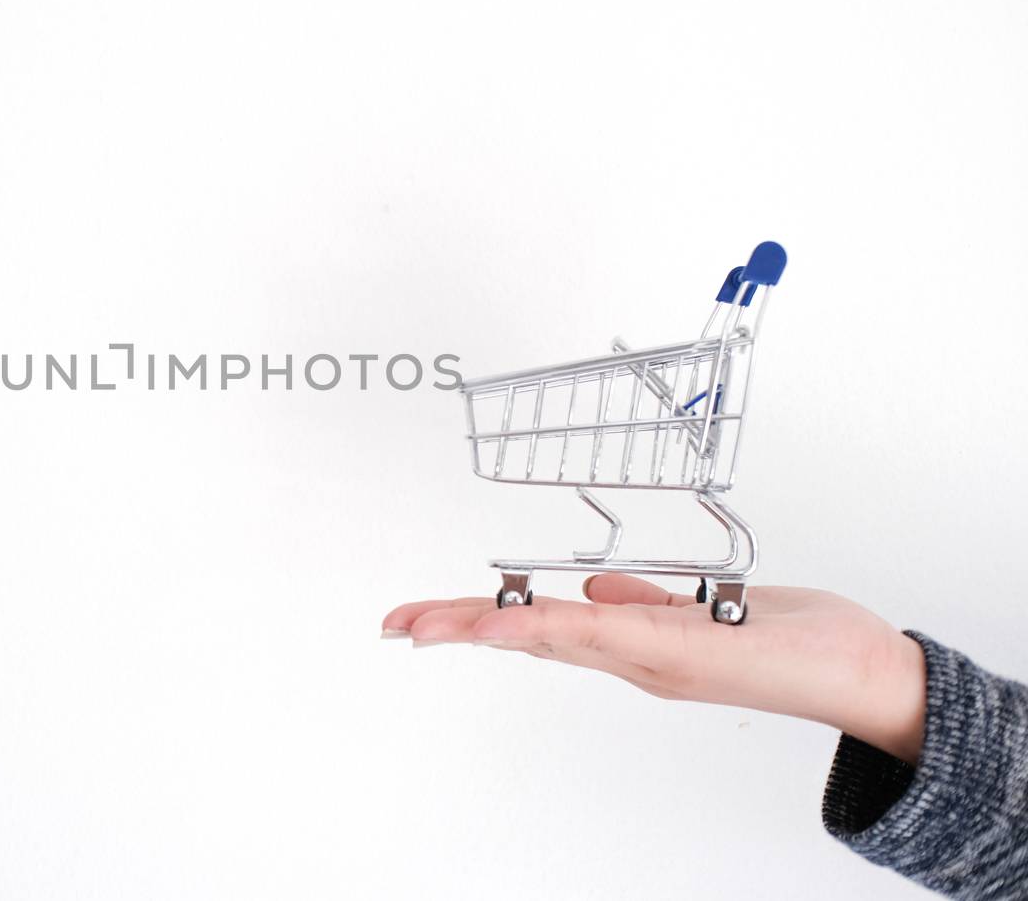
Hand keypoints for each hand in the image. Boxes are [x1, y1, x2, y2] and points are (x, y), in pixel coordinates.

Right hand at [381, 575, 928, 763]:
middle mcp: (635, 657)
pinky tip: (517, 619)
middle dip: (457, 627)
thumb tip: (592, 588)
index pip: (539, 628)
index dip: (476, 621)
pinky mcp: (687, 651)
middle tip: (395, 624)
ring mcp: (655, 657)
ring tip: (428, 624)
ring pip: (552, 636)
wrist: (866, 673)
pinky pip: (606, 634)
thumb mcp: (709, 610)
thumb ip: (649, 601)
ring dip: (486, 628)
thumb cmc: (798, 641)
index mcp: (635, 643)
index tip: (420, 616)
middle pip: (528, 636)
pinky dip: (555, 626)